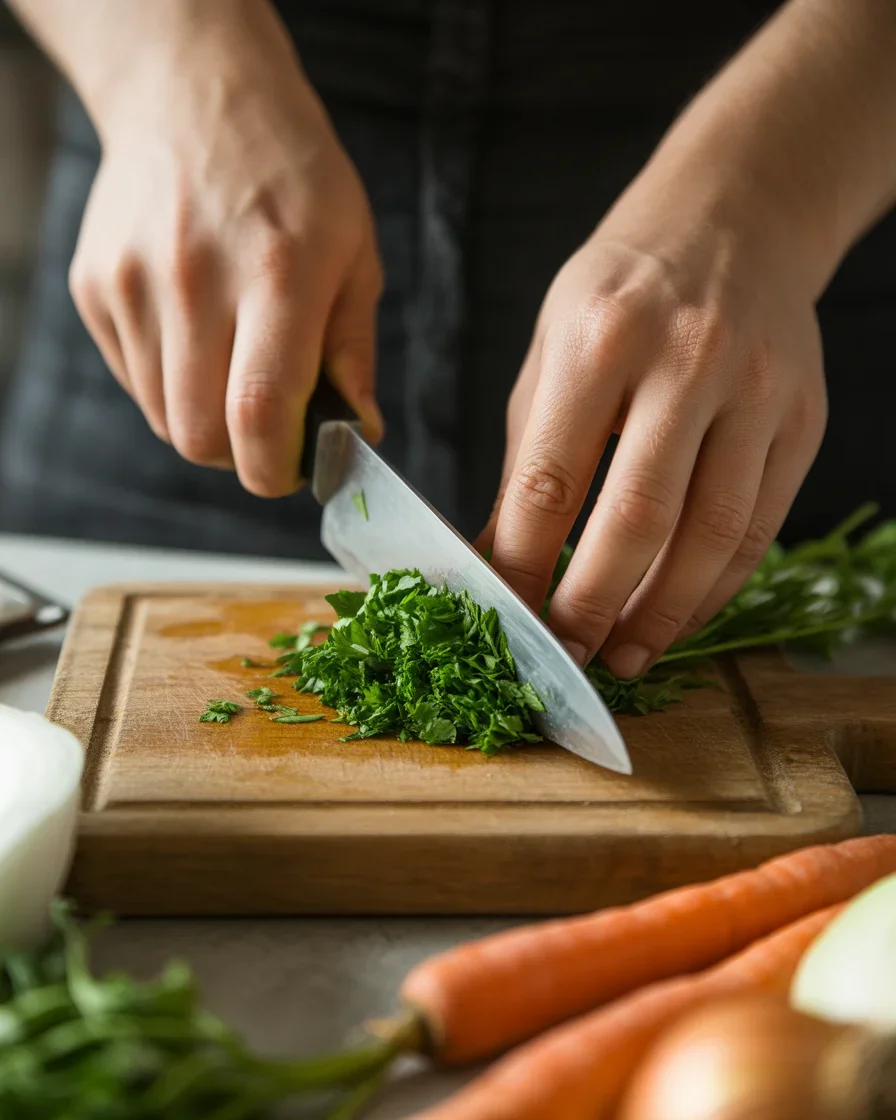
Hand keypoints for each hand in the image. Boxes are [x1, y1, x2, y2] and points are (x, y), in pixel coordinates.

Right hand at [68, 1, 382, 496]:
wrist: (197, 96)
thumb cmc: (293, 176)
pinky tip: (196, 335)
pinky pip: (135, 380)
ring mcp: (134, 281)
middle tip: (270, 426)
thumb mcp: (355, 253)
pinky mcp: (95, 285)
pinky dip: (170, 384)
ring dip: (205, 419)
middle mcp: (195, 279)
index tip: (292, 471)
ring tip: (234, 365)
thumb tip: (359, 432)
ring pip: (163, 418)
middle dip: (240, 455)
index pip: (259, 413)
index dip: (275, 469)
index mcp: (277, 274)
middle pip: (199, 436)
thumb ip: (354, 352)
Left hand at [480, 170, 826, 678]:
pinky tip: (679, 615)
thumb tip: (496, 559)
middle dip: (595, 606)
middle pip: (640, 516)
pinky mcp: (803, 418)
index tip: (507, 619)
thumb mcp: (552, 352)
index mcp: (599, 338)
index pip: (552, 480)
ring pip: (714, 533)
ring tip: (624, 657)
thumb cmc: (621, 292)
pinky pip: (761, 525)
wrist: (735, 220)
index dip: (526, 565)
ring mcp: (756, 389)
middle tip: (568, 656)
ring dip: (663, 614)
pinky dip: (716, 587)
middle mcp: (686, 358)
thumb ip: (526, 459)